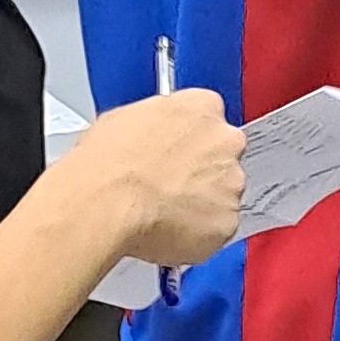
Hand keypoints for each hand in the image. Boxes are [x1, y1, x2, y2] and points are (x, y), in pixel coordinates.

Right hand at [71, 88, 245, 269]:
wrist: (108, 200)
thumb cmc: (109, 162)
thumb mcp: (126, 120)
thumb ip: (157, 124)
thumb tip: (149, 136)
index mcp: (203, 106)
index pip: (209, 120)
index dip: (189, 140)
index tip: (176, 153)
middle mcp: (226, 141)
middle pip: (222, 157)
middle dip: (201, 172)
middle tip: (168, 186)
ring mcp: (231, 183)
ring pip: (222, 195)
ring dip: (202, 203)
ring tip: (163, 212)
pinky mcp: (227, 221)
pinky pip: (217, 229)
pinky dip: (198, 234)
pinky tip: (168, 231)